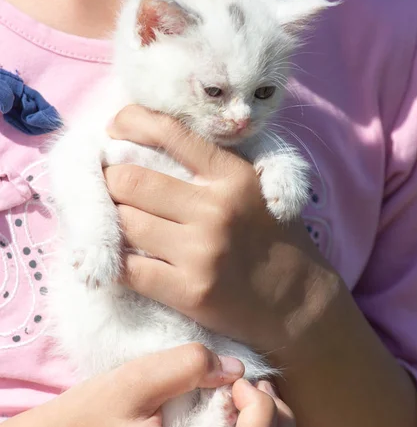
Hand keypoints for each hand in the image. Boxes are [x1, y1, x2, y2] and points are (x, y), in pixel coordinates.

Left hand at [105, 106, 337, 359]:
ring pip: (124, 223)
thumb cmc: (271, 241)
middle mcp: (216, 209)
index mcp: (232, 175)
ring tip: (115, 223)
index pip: (169, 132)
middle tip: (107, 188)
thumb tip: (143, 145)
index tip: (113, 131)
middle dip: (109, 181)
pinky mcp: (190, 291)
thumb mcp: (253, 189)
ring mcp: (202, 252)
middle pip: (130, 180)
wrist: (298, 303)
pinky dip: (115, 262)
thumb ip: (208, 167)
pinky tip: (119, 257)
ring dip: (112, 222)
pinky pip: (128, 269)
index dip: (129, 123)